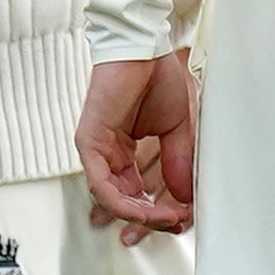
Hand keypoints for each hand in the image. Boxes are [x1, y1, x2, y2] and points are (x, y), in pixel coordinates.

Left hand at [78, 54, 198, 236]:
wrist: (145, 48)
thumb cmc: (158, 79)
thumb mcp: (177, 131)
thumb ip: (178, 165)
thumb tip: (185, 199)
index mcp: (126, 152)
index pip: (140, 194)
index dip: (161, 211)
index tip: (181, 221)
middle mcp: (109, 155)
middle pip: (125, 202)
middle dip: (151, 220)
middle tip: (173, 227)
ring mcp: (96, 151)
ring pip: (112, 199)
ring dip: (140, 215)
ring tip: (165, 219)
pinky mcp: (89, 143)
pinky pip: (101, 185)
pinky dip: (123, 202)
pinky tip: (145, 209)